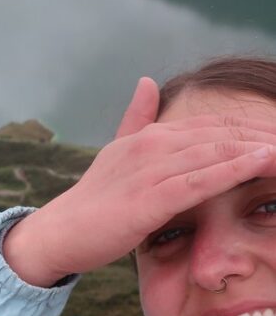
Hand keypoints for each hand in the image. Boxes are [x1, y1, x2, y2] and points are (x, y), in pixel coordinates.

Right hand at [2, 78, 275, 285]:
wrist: (59, 233)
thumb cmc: (93, 202)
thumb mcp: (116, 154)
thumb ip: (136, 120)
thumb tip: (146, 82)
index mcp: (148, 135)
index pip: (212, 125)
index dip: (250, 128)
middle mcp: (152, 145)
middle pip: (222, 133)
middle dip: (262, 135)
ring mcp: (150, 170)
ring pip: (216, 152)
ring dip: (259, 149)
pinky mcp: (150, 199)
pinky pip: (201, 181)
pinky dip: (235, 169)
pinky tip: (262, 163)